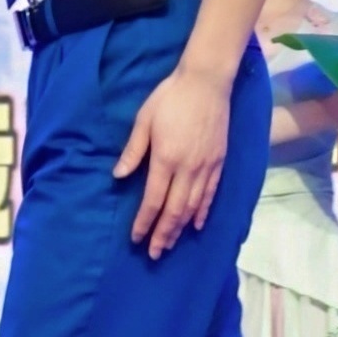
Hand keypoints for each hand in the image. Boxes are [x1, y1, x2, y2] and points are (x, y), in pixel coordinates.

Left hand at [115, 62, 233, 257]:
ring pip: (193, 206)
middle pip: (174, 210)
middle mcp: (188, 168)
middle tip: (154, 254)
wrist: (207, 82)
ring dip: (180, 228)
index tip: (136, 238)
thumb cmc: (170, 97)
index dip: (144, 222)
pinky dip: (202, 212)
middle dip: (163, 234)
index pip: (153, 200)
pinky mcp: (219, 162)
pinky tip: (195, 225)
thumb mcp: (144, 120)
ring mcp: (206, 166)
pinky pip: (210, 194)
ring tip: (170, 244)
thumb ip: (133, 151)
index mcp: (166, 159)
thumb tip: (118, 176)